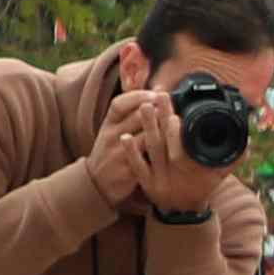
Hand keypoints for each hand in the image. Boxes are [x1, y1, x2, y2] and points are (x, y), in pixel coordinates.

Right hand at [88, 80, 176, 210]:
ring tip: (176, 121)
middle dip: (156, 109)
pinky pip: (148, 159)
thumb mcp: (112, 129)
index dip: (138, 96)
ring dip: (162, 129)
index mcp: (108, 124)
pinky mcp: (128, 170)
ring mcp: (118, 154)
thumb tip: (155, 92)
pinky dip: (162, 152)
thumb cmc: (109, 151)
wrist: (97, 182)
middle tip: (172, 103)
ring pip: (144, 138)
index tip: (156, 92)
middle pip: (135, 118)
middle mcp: (111, 136)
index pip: (119, 104)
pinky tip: (174, 147)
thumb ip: (129, 114)